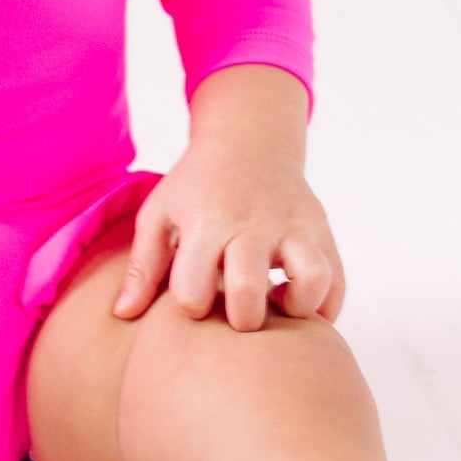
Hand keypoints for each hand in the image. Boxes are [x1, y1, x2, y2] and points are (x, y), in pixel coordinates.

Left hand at [112, 148, 344, 330]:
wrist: (248, 140)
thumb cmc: (196, 186)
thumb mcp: (160, 214)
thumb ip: (142, 266)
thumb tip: (122, 316)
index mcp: (206, 221)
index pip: (193, 292)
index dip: (192, 307)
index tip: (196, 298)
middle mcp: (252, 223)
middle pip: (247, 294)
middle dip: (240, 320)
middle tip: (236, 312)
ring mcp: (293, 225)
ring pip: (310, 282)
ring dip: (294, 310)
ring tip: (276, 305)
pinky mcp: (322, 229)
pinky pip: (337, 281)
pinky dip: (324, 306)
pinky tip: (298, 302)